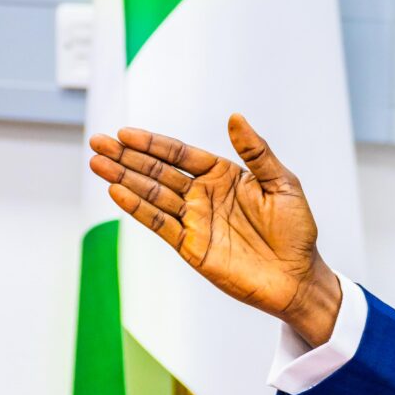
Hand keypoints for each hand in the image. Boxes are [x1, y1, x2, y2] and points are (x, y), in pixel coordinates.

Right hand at [87, 115, 343, 345]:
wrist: (298, 277)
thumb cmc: (296, 229)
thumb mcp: (282, 183)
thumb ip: (257, 152)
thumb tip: (235, 117)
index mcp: (223, 174)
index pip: (181, 154)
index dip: (153, 144)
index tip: (126, 133)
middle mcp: (203, 194)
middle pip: (158, 171)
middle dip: (127, 157)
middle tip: (97, 142)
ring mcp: (194, 220)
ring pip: (152, 194)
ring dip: (123, 179)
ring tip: (96, 163)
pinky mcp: (190, 246)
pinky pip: (159, 224)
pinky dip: (137, 209)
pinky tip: (116, 192)